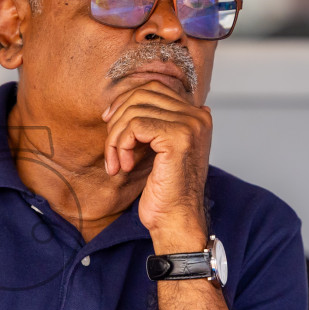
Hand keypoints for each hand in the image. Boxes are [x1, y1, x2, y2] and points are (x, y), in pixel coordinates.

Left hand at [103, 80, 211, 250]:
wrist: (176, 221)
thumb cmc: (165, 191)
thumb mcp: (158, 149)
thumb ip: (151, 122)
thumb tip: (124, 101)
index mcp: (197, 116)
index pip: (153, 88)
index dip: (125, 102)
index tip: (110, 124)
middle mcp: (198, 116)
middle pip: (142, 94)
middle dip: (118, 119)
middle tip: (112, 148)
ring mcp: (190, 125)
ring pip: (134, 111)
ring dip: (116, 138)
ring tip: (117, 162)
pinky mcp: (177, 138)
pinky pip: (135, 126)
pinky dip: (121, 145)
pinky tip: (123, 166)